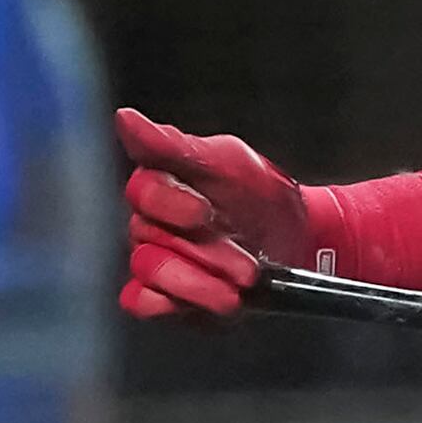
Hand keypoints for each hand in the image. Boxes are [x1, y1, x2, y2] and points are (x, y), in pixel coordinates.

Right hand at [113, 107, 313, 318]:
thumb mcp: (227, 162)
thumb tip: (125, 119)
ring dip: (199, 283)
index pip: (144, 190)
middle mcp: (151, 221)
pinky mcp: (165, 296)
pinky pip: (140, 301)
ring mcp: (156, 259)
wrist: (297, 239)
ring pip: (151, 271)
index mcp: (162, 183)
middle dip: (205, 251)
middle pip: (152, 237)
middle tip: (244, 263)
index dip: (171, 204)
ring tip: (239, 287)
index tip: (204, 212)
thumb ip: (174, 146)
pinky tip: (196, 301)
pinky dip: (163, 303)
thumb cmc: (258, 194)